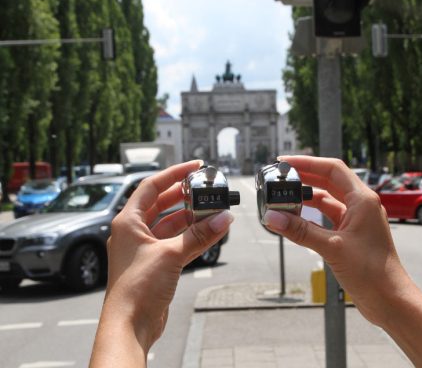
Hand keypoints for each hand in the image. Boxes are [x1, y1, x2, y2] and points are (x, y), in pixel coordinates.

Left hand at [90, 161, 232, 365]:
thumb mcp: (170, 255)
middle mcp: (133, 232)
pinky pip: (175, 242)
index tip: (193, 167)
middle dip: (183, 195)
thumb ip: (199, 236)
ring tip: (211, 210)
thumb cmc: (136, 288)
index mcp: (128, 222)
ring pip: (169, 224)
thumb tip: (223, 219)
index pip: (151, 186)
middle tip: (203, 188)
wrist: (130, 324)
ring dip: (189, 218)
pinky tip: (208, 232)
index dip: (173, 174)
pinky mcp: (154, 263)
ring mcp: (144, 248)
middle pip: (160, 203)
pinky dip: (190, 237)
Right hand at [262, 156, 410, 326]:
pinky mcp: (350, 234)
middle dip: (304, 177)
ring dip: (307, 197)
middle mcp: (361, 205)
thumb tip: (273, 217)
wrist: (390, 300)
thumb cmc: (372, 272)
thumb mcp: (332, 247)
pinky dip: (310, 216)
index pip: (333, 169)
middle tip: (281, 176)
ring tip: (284, 196)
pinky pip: (327, 217)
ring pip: (327, 200)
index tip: (285, 163)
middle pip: (328, 181)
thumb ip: (301, 231)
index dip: (308, 163)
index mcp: (363, 200)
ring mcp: (356, 220)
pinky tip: (295, 218)